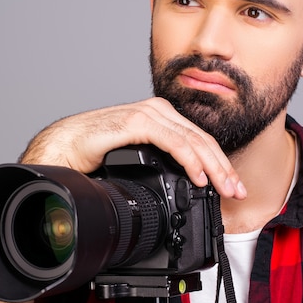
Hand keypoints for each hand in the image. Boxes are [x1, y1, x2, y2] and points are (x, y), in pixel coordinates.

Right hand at [20, 97, 245, 199]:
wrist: (65, 147)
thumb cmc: (96, 153)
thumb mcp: (138, 159)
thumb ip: (160, 163)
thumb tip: (185, 184)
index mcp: (161, 117)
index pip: (199, 140)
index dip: (219, 164)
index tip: (231, 186)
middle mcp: (158, 111)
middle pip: (202, 140)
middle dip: (224, 168)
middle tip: (237, 191)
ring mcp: (149, 114)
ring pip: (193, 141)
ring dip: (214, 167)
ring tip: (225, 189)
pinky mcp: (137, 121)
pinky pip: (174, 141)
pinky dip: (190, 161)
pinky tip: (200, 177)